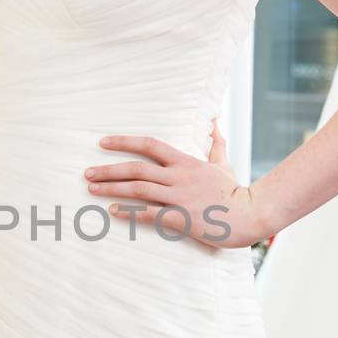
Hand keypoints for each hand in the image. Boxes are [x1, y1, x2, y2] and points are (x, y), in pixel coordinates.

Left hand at [82, 118, 264, 248]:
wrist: (250, 214)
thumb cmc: (235, 190)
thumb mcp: (222, 162)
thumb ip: (215, 142)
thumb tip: (215, 119)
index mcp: (185, 161)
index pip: (149, 145)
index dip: (124, 141)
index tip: (102, 142)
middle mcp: (178, 176)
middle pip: (136, 168)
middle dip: (108, 170)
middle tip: (87, 173)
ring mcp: (179, 197)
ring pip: (138, 189)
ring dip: (112, 189)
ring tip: (92, 190)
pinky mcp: (181, 218)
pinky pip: (149, 214)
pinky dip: (129, 213)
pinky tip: (113, 212)